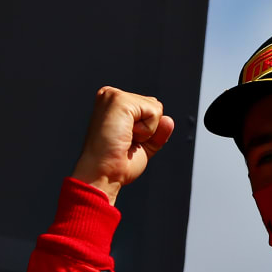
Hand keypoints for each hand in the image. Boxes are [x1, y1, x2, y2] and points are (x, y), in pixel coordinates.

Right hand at [71, 86, 174, 204]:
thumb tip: (168, 120)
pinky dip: (147, 130)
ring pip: (155, 108)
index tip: (125, 142)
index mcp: (113, 104)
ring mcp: (114, 96)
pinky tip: (127, 136)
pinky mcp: (120, 100)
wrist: (103, 175)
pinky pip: (154, 112)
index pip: (148, 109)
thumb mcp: (143, 146)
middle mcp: (111, 96)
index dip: (146, 131)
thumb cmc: (116, 165)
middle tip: (125, 142)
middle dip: (148, 130)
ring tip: (124, 139)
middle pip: (154, 105)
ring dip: (147, 131)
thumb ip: (158, 132)